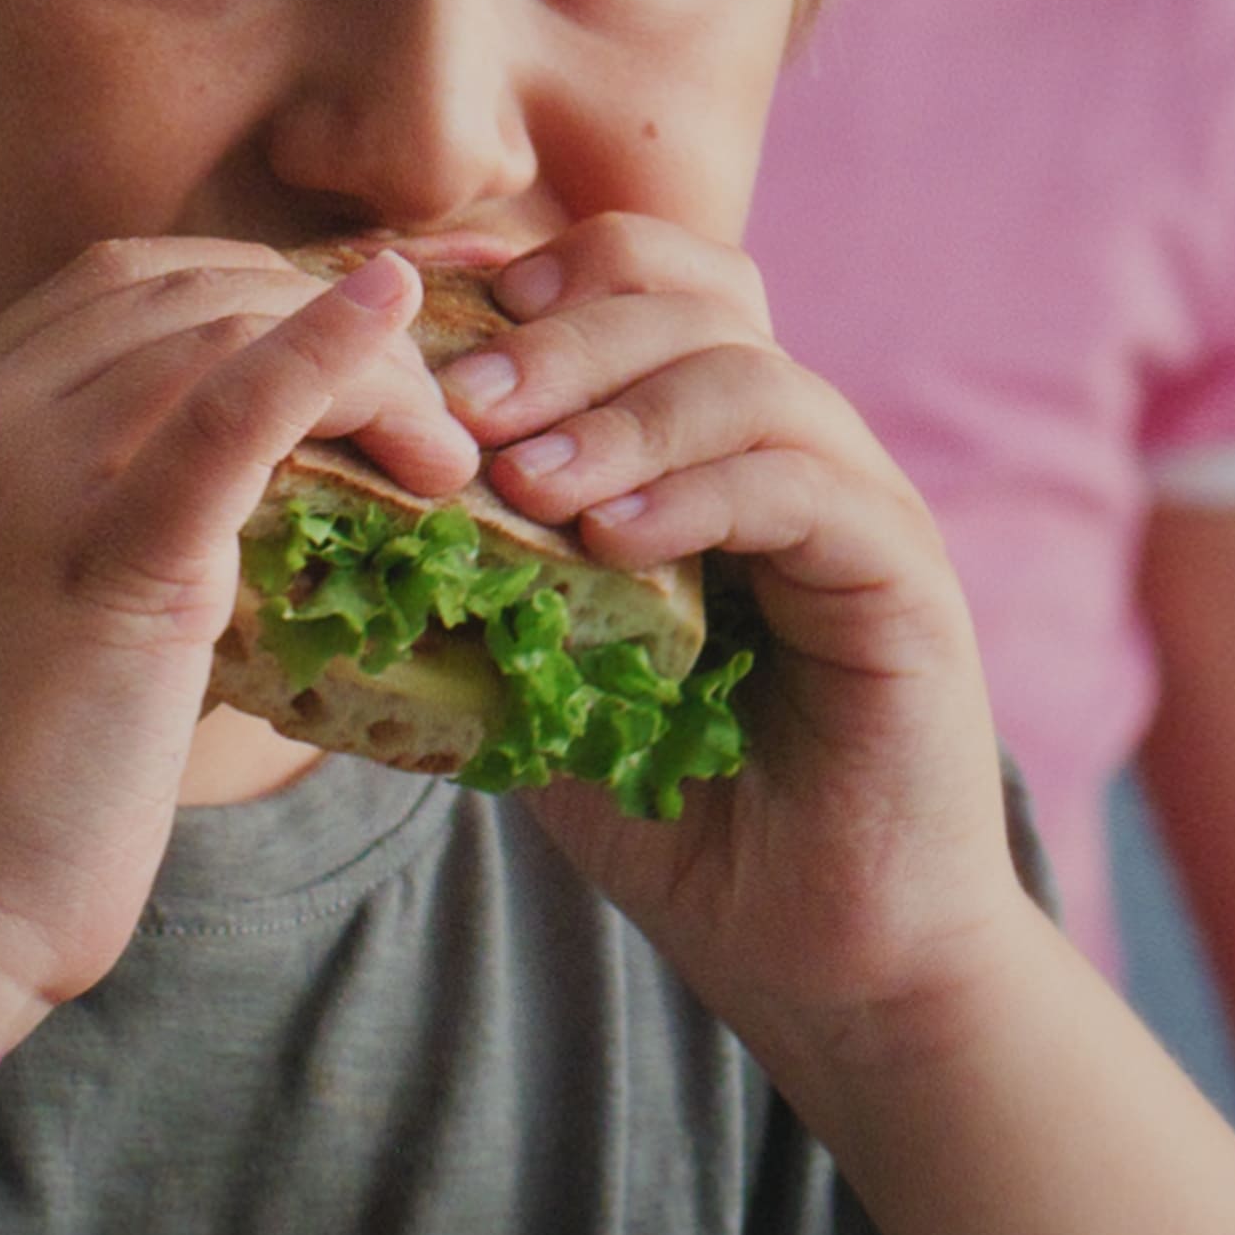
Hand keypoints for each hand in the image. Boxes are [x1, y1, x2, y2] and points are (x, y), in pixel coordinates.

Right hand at [0, 238, 472, 1022]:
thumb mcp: (12, 618)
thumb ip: (87, 536)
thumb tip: (224, 517)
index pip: (115, 292)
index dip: (254, 295)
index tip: (355, 358)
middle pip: (177, 289)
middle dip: (320, 318)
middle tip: (427, 423)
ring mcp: (26, 487)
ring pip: (220, 332)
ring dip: (363, 368)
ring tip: (441, 458)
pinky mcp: (103, 565)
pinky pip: (228, 414)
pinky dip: (323, 352)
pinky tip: (391, 315)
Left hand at [428, 221, 1064, 1056]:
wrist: (830, 957)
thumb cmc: (689, 824)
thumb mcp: (545, 691)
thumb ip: (476, 596)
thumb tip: (330, 528)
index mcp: (706, 452)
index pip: (641, 288)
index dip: (537, 278)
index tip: (428, 322)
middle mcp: (792, 452)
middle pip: (694, 296)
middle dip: (563, 333)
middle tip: (459, 402)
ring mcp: (858, 506)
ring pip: (750, 375)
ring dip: (618, 413)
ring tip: (522, 480)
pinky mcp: (903, 577)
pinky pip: (806, 485)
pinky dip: (701, 491)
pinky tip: (613, 539)